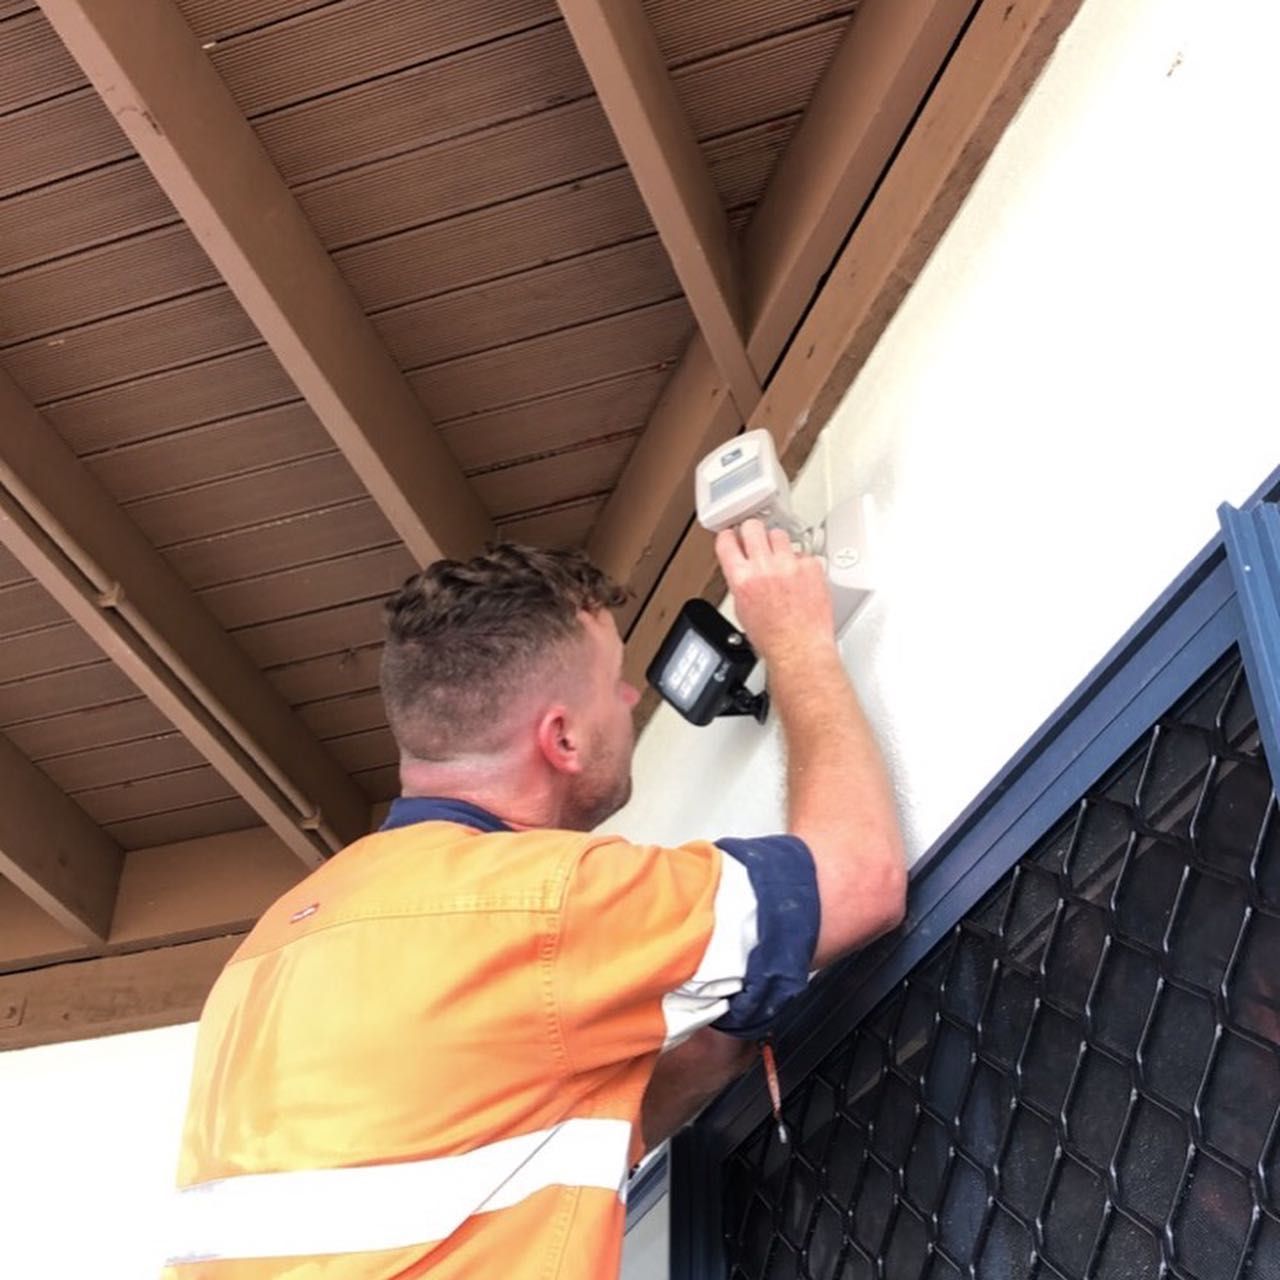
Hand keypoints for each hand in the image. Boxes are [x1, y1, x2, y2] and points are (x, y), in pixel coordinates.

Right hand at [715, 519, 834, 661]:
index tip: (733, 535)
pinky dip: (801, 563)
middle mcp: (764, 567)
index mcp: (741, 579)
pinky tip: (800, 577)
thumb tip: (742, 569)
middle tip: (756, 538)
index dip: (729, 536)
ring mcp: (789, 565)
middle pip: (753, 527)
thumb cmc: (772, 638)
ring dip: (778, 545)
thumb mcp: (742, 610)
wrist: (799, 649)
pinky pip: (803, 553)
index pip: (726, 541)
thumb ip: (741, 582)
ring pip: (779, 535)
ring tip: (781, 561)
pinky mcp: (811, 567)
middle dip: (753, 531)